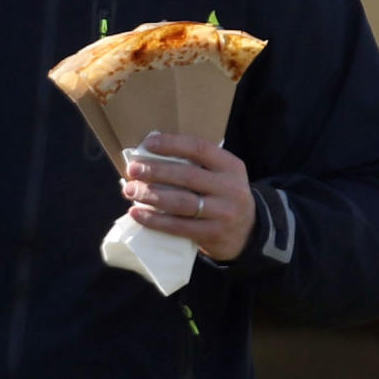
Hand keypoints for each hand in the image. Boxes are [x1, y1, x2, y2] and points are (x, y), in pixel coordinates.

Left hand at [120, 132, 255, 261]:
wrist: (248, 232)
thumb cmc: (222, 196)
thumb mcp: (220, 175)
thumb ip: (196, 165)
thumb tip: (150, 153)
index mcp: (230, 166)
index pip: (199, 148)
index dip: (172, 144)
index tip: (147, 144)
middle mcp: (230, 187)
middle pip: (188, 175)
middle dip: (156, 171)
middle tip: (133, 169)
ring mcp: (223, 212)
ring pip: (181, 202)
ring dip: (151, 195)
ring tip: (130, 190)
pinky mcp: (213, 234)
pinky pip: (179, 226)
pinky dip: (155, 220)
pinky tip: (137, 213)